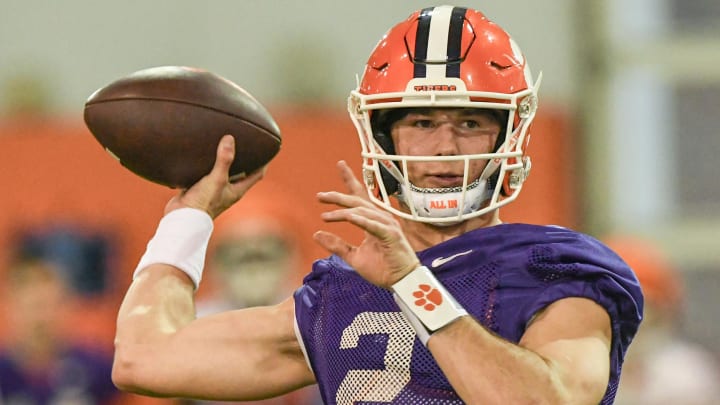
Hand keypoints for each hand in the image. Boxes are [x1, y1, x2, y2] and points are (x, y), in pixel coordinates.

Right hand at [165, 135, 265, 217]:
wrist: (181, 217)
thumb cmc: (204, 203)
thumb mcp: (217, 179)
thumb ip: (224, 160)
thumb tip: (229, 139)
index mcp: (237, 190)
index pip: (257, 174)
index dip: (264, 162)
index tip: (270, 149)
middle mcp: (228, 190)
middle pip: (241, 172)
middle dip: (245, 158)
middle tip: (246, 142)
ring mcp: (214, 189)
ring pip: (223, 172)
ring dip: (224, 160)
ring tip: (224, 144)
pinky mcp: (200, 188)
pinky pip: (206, 173)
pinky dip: (207, 164)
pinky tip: (202, 154)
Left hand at [313, 160, 419, 288]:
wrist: (400, 283)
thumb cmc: (381, 269)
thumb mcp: (353, 256)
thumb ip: (337, 245)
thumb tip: (316, 234)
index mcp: (372, 221)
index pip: (359, 197)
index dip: (350, 180)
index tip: (340, 165)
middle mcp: (380, 219)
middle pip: (358, 201)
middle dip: (338, 196)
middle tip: (320, 196)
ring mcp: (387, 225)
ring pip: (362, 211)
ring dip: (343, 212)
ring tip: (325, 216)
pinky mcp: (391, 235)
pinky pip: (373, 224)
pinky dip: (360, 220)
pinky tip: (348, 216)